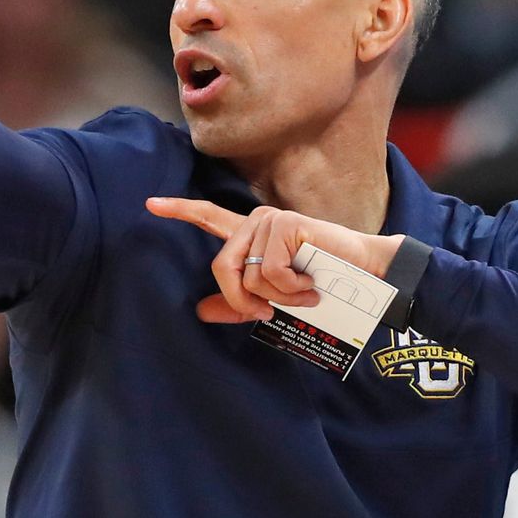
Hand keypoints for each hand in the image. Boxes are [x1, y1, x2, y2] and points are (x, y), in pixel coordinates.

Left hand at [146, 197, 402, 323]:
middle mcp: (256, 222)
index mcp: (251, 236)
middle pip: (222, 267)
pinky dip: (291, 289)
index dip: (179, 211)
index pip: (210, 218)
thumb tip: (200, 311)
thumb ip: (238, 303)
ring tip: (305, 292)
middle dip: (241, 300)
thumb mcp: (275, 298)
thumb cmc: (324, 285)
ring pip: (249, 275)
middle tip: (267, 313)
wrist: (367, 276)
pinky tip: (312, 284)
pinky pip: (270, 272)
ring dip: (278, 296)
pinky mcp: (285, 224)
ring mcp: (270, 220)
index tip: (150, 204)